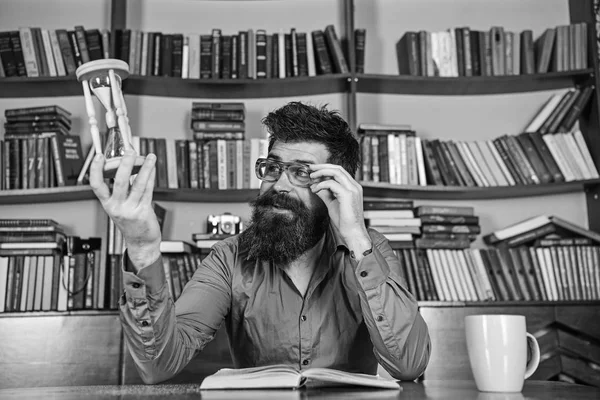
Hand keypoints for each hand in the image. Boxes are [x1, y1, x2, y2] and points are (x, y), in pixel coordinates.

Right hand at [89, 150, 161, 270]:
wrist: (141, 241)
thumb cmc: (131, 220)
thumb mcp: (120, 204)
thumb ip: (123, 186)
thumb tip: (127, 162)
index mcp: (107, 203)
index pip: (96, 185)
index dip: (96, 169)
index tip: (99, 155)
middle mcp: (116, 207)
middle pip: (118, 181)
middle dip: (124, 164)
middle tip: (130, 151)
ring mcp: (130, 210)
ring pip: (137, 184)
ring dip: (144, 168)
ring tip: (149, 157)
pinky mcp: (143, 212)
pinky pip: (148, 191)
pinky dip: (150, 177)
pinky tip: (152, 168)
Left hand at [309, 164, 370, 256]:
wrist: (353, 233)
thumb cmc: (344, 221)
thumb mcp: (332, 204)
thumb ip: (326, 194)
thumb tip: (316, 187)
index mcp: (353, 187)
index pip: (340, 171)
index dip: (326, 168)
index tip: (314, 170)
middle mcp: (354, 186)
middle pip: (338, 168)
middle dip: (322, 167)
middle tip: (310, 168)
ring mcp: (352, 189)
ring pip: (336, 172)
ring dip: (321, 172)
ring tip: (311, 177)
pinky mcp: (348, 195)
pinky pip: (332, 183)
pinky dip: (321, 184)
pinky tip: (315, 190)